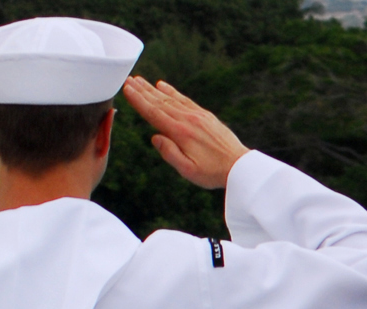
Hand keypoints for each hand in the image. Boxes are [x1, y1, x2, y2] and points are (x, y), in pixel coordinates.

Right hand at [122, 76, 247, 189]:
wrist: (240, 166)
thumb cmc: (213, 172)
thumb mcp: (188, 170)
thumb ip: (169, 154)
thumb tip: (155, 137)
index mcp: (180, 133)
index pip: (153, 113)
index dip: (137, 100)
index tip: (125, 88)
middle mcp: (187, 120)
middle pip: (159, 102)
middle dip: (141, 90)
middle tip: (127, 79)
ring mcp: (197, 116)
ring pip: (170, 98)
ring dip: (152, 89)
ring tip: (139, 80)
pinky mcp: (206, 116)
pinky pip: (185, 99)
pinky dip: (172, 91)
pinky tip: (162, 85)